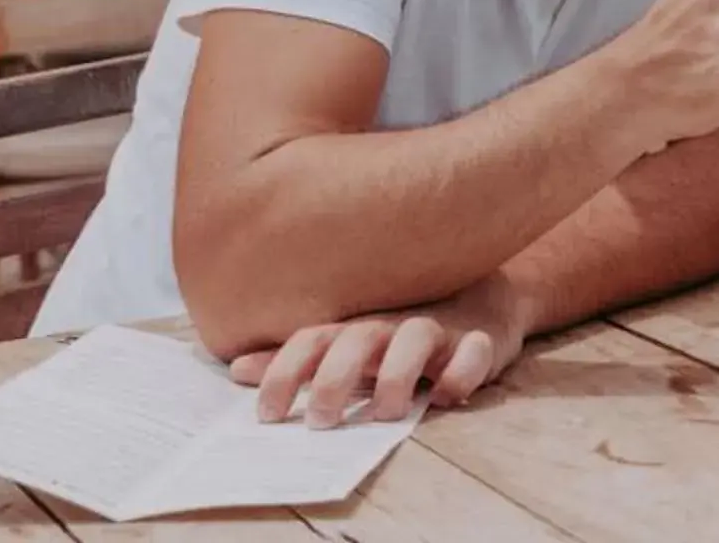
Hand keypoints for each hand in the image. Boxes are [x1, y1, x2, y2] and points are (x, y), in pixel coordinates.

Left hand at [231, 274, 530, 427]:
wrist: (482, 296)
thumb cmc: (400, 330)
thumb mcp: (348, 346)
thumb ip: (300, 361)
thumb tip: (236, 369)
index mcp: (355, 327)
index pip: (312, 341)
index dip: (284, 373)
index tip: (267, 414)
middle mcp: (392, 324)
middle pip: (358, 339)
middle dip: (335, 379)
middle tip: (321, 421)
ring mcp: (438, 329)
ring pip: (417, 338)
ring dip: (397, 374)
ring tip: (387, 413)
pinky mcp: (481, 339)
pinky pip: (475, 351)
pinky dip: (462, 372)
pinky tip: (447, 396)